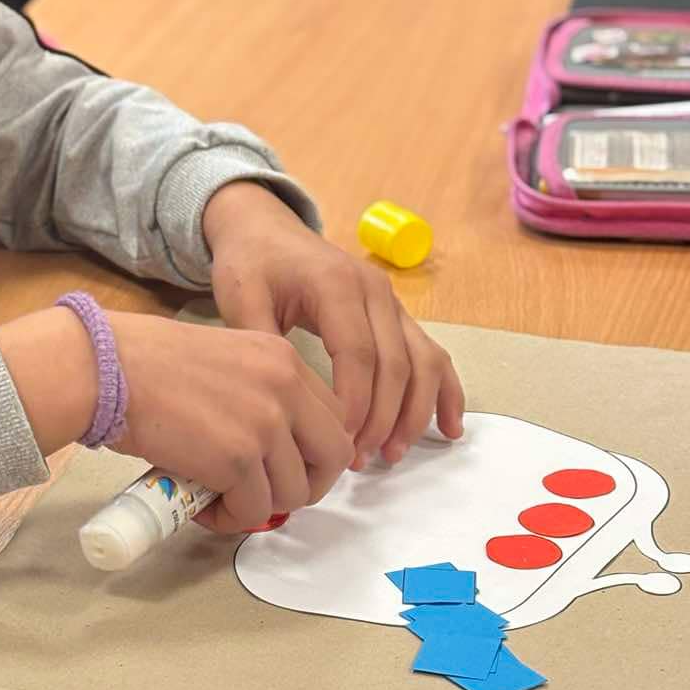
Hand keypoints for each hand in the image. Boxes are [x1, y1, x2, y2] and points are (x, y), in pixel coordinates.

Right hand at [0, 307, 355, 532]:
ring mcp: (263, 424)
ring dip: (259, 506)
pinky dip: (230, 519)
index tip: (284, 466)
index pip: (332, 415)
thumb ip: (256, 392)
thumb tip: (271, 446)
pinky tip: (201, 508)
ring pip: (292, 491)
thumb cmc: (144, 364)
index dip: (312, 451)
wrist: (105, 368)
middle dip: (304, 485)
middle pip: (332, 456)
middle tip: (266, 493)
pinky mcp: (236, 459)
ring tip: (220, 500)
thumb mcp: (223, 359)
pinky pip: (253, 510)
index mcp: (281, 357)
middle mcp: (284, 387)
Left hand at [204, 183, 465, 469]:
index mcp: (336, 284)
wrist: (264, 229)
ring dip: (414, 412)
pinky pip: (431, 354)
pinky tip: (448, 429)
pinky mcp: (396, 315)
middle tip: (357, 460)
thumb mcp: (241, 298)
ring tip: (392, 455)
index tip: (338, 442)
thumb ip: (262, 343)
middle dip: (382, 418)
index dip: (355, 402)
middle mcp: (375, 290)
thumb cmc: (250, 264)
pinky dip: (444, 392)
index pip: (358, 352)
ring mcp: (391, 302)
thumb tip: (284, 399)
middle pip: (395, 363)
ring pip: (423, 361)